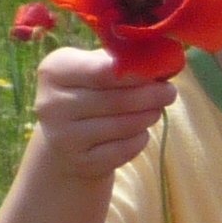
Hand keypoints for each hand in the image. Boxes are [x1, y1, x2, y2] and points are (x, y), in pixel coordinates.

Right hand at [27, 46, 178, 179]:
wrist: (67, 137)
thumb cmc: (89, 91)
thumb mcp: (95, 67)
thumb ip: (121, 61)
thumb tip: (162, 63)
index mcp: (54, 70)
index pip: (101, 71)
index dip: (136, 73)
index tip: (159, 72)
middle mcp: (51, 104)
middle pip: (116, 100)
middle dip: (151, 96)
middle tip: (170, 92)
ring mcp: (63, 136)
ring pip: (123, 126)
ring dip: (149, 116)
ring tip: (156, 110)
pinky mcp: (80, 162)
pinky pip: (124, 149)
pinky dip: (139, 139)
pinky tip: (140, 131)